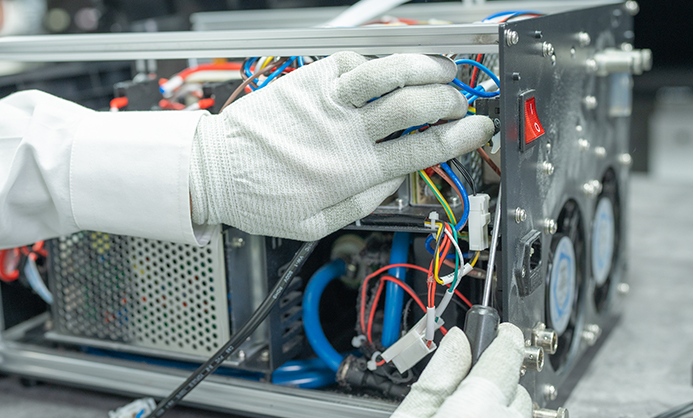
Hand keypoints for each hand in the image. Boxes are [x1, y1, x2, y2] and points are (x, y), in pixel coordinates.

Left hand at [189, 52, 494, 240]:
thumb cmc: (260, 198)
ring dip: (426, 66)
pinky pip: (356, 62)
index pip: (423, 148)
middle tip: (459, 103)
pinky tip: (391, 69)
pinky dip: (381, 62)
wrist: (215, 169)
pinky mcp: (311, 79)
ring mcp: (329, 100)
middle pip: (417, 105)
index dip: (460, 136)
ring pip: (391, 71)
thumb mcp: (318, 224)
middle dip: (450, 101)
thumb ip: (366, 202)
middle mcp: (345, 131)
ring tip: (443, 70)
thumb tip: (398, 176)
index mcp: (353, 171)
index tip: (477, 129)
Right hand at [392, 323, 531, 417]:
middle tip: (465, 390)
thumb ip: (436, 378)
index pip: (505, 357)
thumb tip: (457, 340)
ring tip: (468, 416)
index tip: (502, 330)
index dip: (504, 336)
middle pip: (514, 388)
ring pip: (519, 413)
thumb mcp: (410, 416)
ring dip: (500, 408)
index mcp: (476, 409)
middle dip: (494, 383)